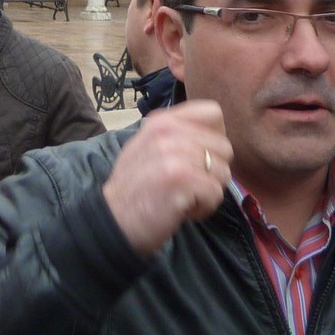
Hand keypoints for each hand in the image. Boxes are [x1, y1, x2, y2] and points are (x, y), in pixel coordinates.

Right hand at [102, 101, 232, 256]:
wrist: (111, 222)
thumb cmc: (133, 189)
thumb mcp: (147, 147)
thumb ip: (177, 135)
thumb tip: (214, 135)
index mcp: (162, 121)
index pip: (212, 113)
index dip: (215, 137)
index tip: (201, 157)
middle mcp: (169, 132)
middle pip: (224, 147)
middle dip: (212, 171)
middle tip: (187, 185)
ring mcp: (176, 154)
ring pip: (223, 172)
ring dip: (208, 191)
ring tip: (182, 197)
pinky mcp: (183, 179)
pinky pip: (216, 193)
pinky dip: (204, 208)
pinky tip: (181, 210)